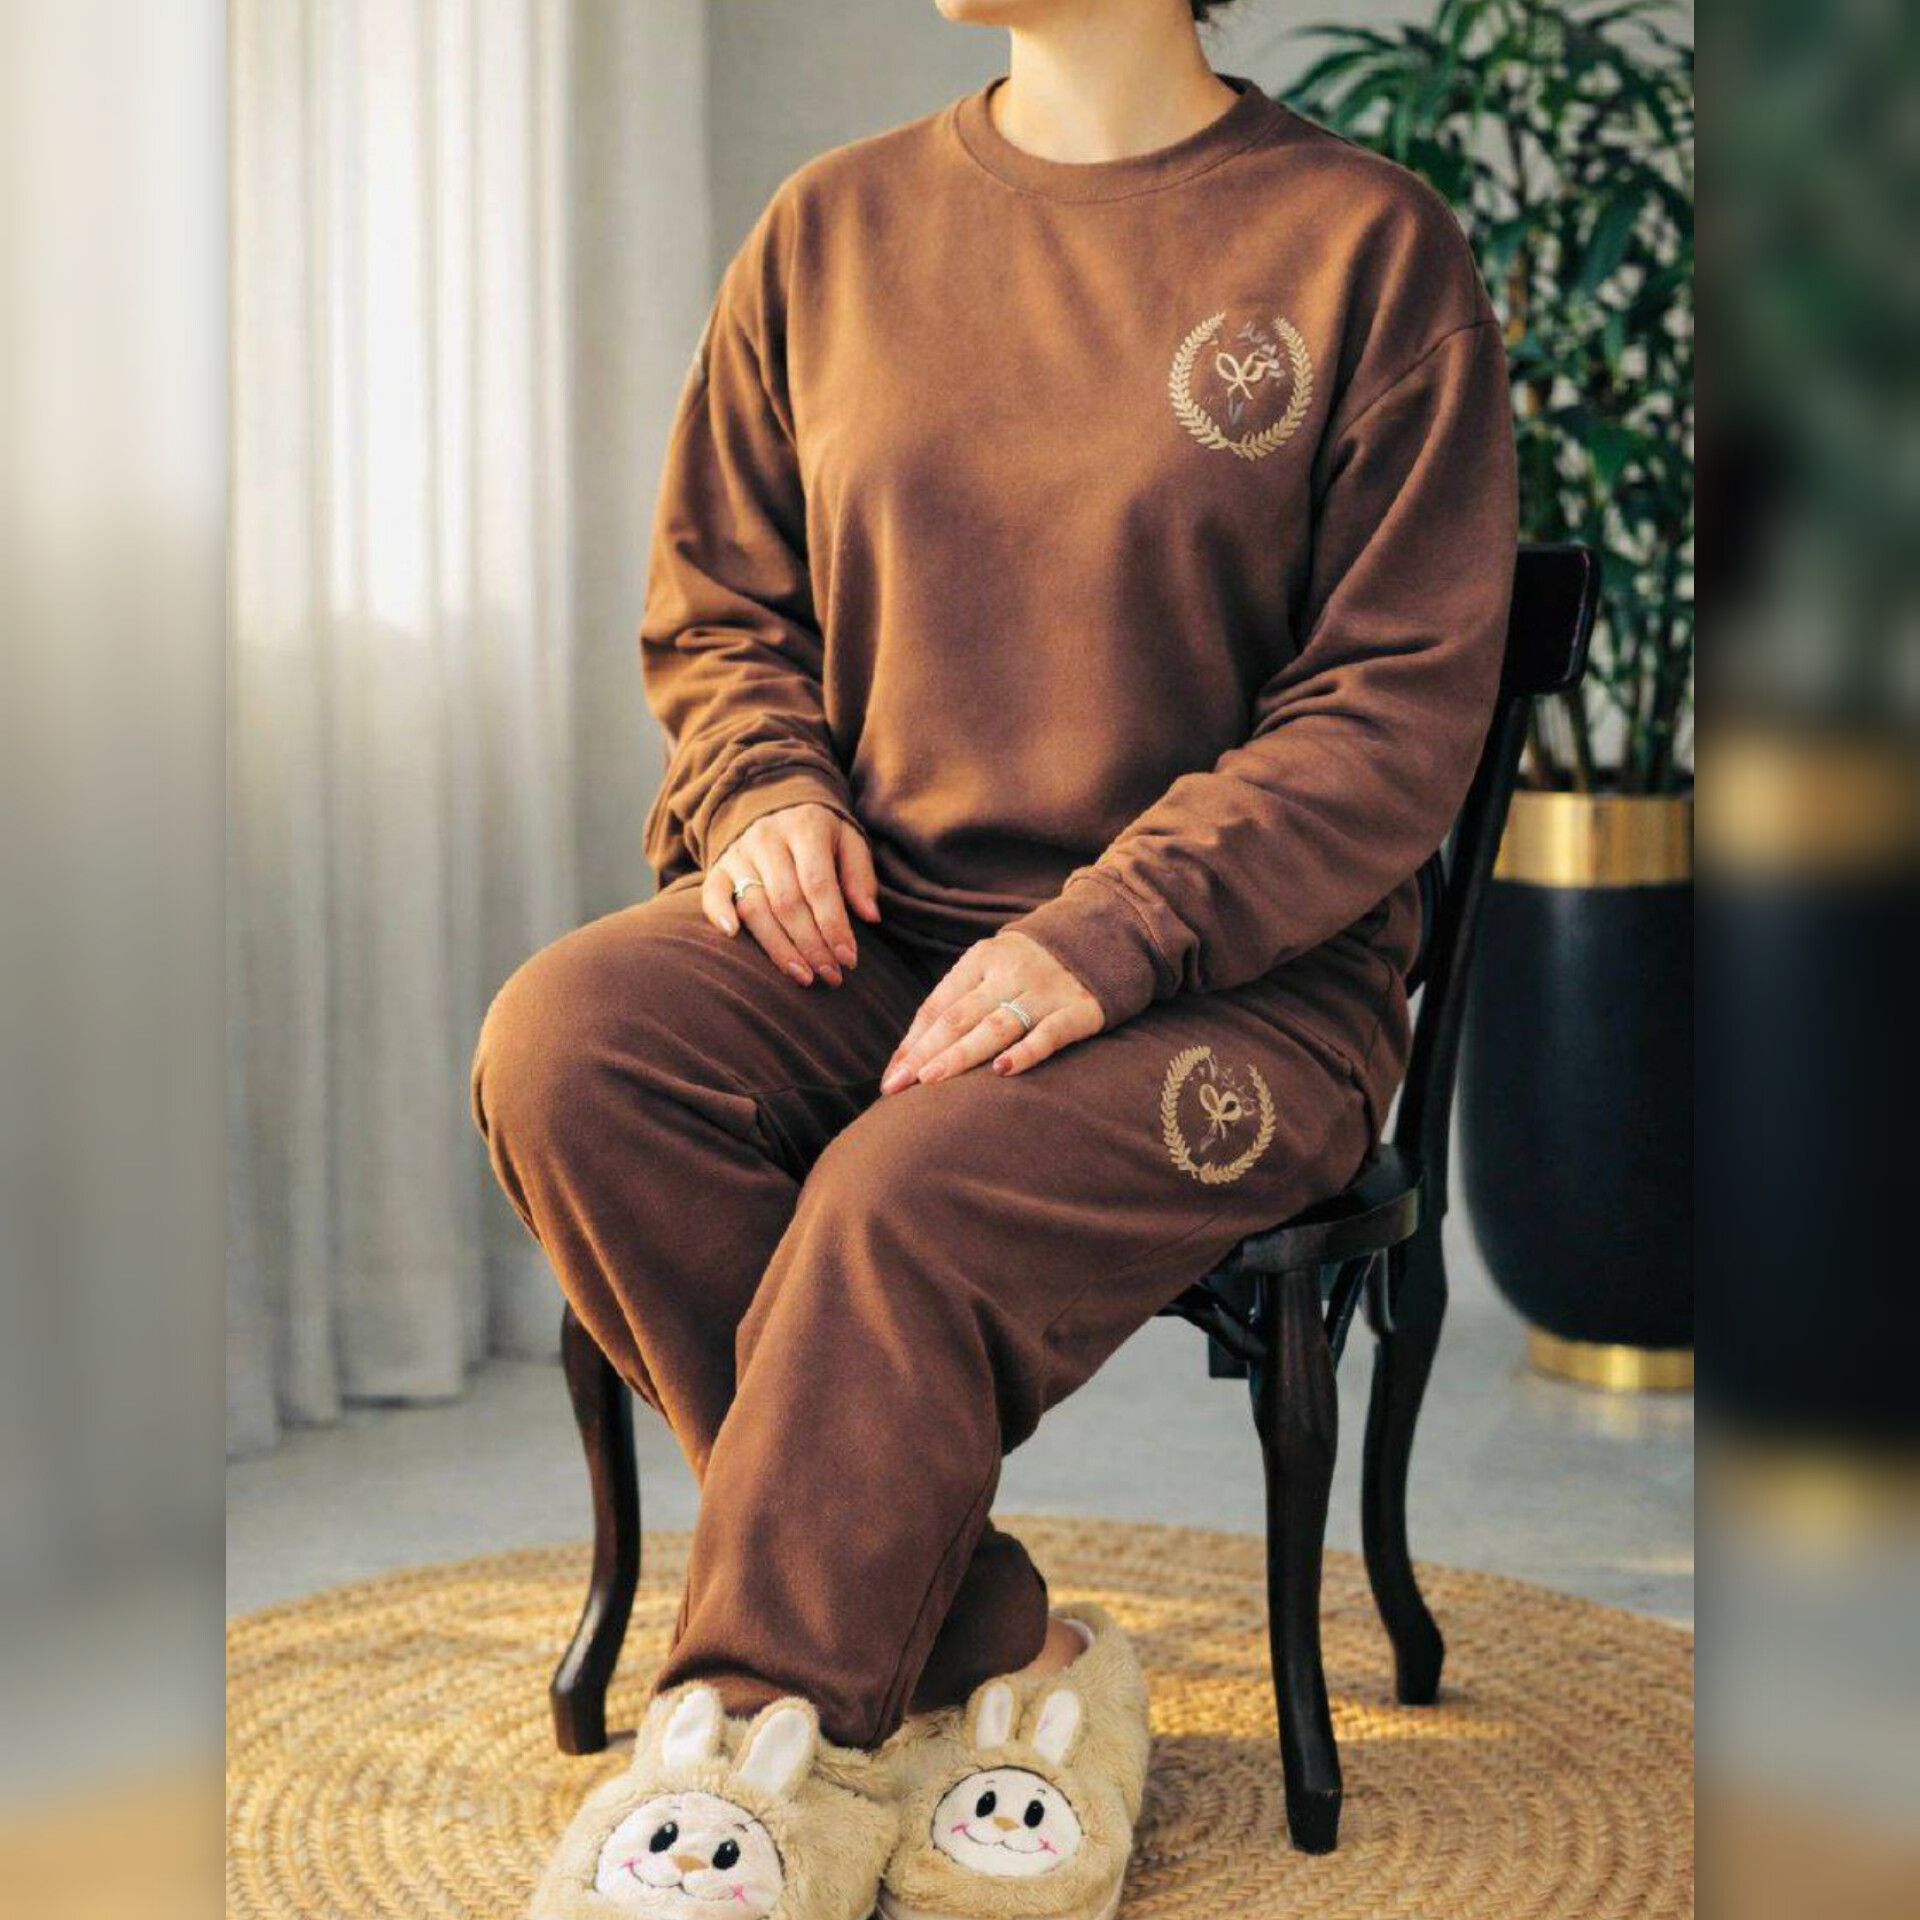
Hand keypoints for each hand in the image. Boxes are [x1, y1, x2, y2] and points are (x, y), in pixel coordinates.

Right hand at [703, 804, 879, 987]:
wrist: (774, 802)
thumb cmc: (821, 833)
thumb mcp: (849, 840)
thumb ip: (860, 876)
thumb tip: (870, 916)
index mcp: (805, 828)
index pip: (818, 885)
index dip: (833, 925)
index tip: (849, 959)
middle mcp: (768, 839)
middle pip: (787, 902)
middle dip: (811, 945)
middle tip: (831, 976)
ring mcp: (740, 853)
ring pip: (754, 906)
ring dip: (778, 947)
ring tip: (803, 976)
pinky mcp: (719, 866)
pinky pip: (713, 892)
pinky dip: (719, 913)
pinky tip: (733, 936)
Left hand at [880, 931, 1102, 1092]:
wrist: (1107, 935)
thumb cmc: (1035, 963)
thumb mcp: (995, 965)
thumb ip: (961, 999)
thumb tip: (913, 1051)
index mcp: (983, 958)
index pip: (938, 1004)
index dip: (912, 1041)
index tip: (891, 1076)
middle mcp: (1010, 972)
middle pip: (959, 1017)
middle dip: (924, 1053)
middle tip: (897, 1086)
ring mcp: (1046, 991)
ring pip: (996, 1026)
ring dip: (961, 1055)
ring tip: (931, 1080)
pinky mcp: (1080, 1009)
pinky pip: (1049, 1034)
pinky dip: (1026, 1053)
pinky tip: (1001, 1072)